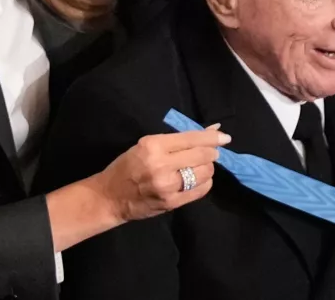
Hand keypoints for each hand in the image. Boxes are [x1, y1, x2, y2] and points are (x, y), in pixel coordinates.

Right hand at [93, 127, 229, 223]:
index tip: (225, 137)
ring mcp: (168, 186)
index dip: (212, 137)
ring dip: (207, 168)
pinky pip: (201, 190)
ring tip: (198, 167)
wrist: (110, 197)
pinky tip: (197, 179)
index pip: (192, 138)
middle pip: (203, 155)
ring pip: (205, 173)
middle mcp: (162, 165)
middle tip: (210, 153)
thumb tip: (210, 132)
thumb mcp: (146, 146)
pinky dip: (204, 182)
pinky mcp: (172, 202)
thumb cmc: (127, 166)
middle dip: (211, 153)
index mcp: (153, 146)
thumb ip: (177, 141)